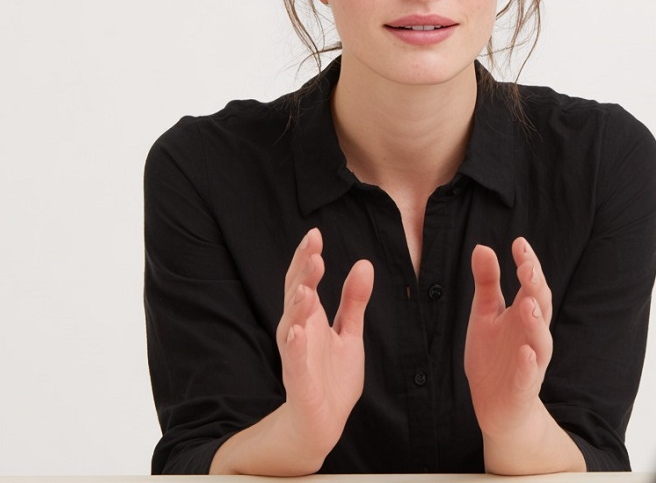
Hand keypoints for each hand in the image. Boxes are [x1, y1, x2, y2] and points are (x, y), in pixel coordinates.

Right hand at [211, 228, 373, 474]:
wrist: (324, 421)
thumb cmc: (332, 376)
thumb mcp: (350, 332)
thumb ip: (354, 300)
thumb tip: (364, 263)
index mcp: (310, 318)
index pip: (305, 280)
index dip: (308, 258)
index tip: (315, 234)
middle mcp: (298, 331)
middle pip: (295, 295)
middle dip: (302, 273)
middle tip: (313, 251)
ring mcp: (296, 355)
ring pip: (291, 325)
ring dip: (297, 306)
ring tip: (306, 287)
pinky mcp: (299, 380)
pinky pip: (294, 361)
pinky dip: (295, 346)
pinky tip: (297, 332)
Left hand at [464, 237, 553, 438]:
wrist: (496, 405)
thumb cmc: (494, 355)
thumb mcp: (485, 314)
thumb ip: (487, 283)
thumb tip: (483, 247)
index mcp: (523, 314)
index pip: (531, 284)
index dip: (527, 264)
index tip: (519, 243)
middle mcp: (532, 335)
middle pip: (541, 307)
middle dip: (536, 287)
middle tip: (527, 268)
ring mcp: (531, 362)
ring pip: (540, 341)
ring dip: (536, 323)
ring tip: (528, 304)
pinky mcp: (523, 387)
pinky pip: (529, 376)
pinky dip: (528, 365)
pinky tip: (525, 353)